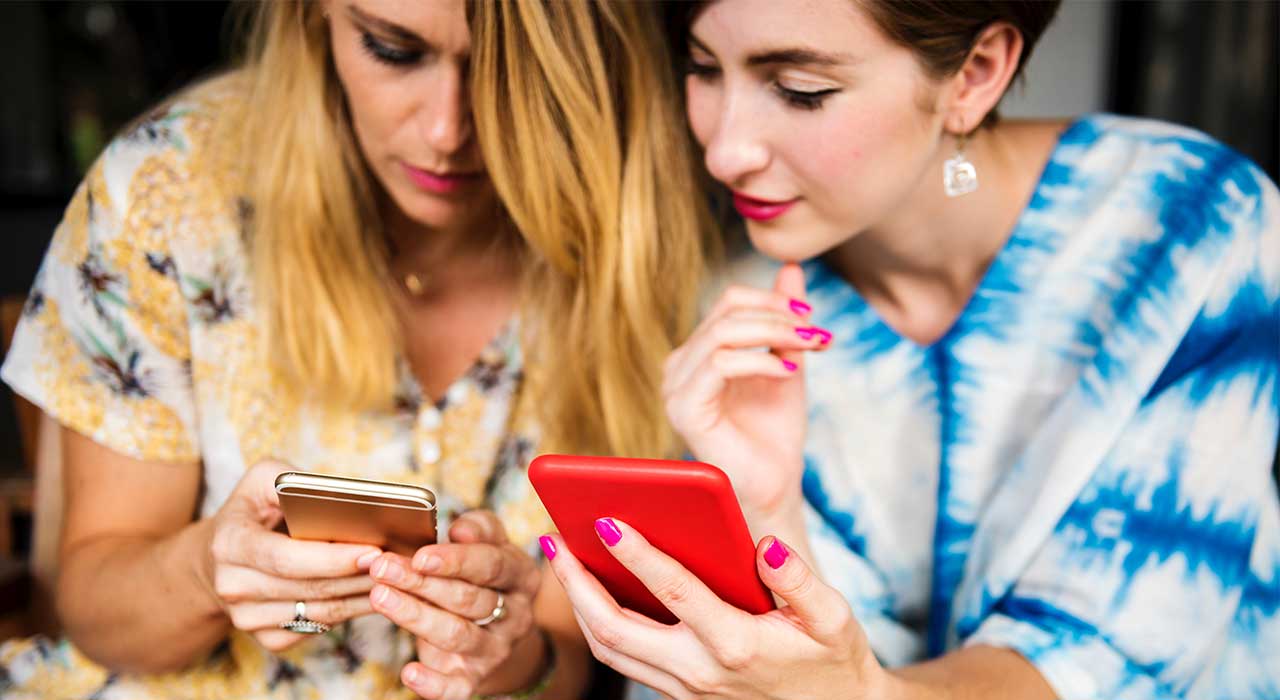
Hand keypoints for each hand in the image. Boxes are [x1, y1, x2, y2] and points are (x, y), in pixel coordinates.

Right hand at [203, 461, 382, 651]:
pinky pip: (319, 627)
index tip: (374, 550)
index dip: (333, 558)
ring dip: (363, 596)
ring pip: (320, 612)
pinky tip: (375, 593)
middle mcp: (233, 586)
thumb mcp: (262, 480)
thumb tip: (336, 495)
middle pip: (310, 588)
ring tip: (399, 577)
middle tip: (400, 563)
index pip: (288, 558)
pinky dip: (352, 612)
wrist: (220, 556)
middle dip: (360, 577)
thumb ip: (292, 480)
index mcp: (230, 544)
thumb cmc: (253, 510)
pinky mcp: (267, 638)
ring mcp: (248, 618)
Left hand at [370, 510, 545, 699]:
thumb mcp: (490, 545)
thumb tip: (462, 530)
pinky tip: (408, 671)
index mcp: (522, 577)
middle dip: (422, 584)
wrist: (498, 630)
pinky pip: (454, 687)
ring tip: (380, 597)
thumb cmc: (484, 576)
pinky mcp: (474, 679)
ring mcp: (495, 650)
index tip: (419, 556)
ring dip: (415, 616)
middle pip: (468, 599)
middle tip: (382, 569)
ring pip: (456, 635)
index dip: (455, 561)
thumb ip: (478, 529)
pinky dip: (432, 683)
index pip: (491, 566)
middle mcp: (515, 616)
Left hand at [540, 519, 885, 699]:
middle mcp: (699, 670)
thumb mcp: (833, 619)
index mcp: (736, 644)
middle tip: (553, 538)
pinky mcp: (678, 693)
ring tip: (559, 557)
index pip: (675, 593)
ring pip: (609, 648)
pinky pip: (622, 659)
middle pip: (615, 627)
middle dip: (576, 582)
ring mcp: (684, 687)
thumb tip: (765, 544)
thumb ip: (799, 580)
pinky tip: (590, 587)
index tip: (605, 520)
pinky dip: (597, 622)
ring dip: (576, 603)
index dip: (638, 555)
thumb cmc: (834, 661)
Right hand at [662, 263, 824, 519]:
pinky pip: (720, 364)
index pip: (729, 302)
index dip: (773, 301)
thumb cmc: (775, 433)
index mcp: (697, 354)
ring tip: (810, 347)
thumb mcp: (786, 361)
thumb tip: (793, 268)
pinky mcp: (684, 409)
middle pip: (727, 311)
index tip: (812, 317)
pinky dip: (760, 360)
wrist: (774, 487)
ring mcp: (676, 388)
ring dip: (775, 333)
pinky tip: (789, 371)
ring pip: (723, 332)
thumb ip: (784, 319)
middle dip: (779, 315)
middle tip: (817, 331)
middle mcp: (679, 366)